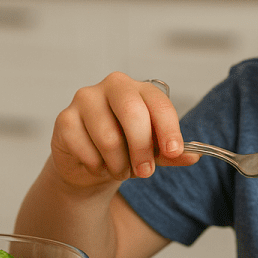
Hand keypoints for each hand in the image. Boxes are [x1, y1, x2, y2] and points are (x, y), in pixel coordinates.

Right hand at [51, 72, 198, 188]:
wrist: (90, 164)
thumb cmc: (126, 150)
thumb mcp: (154, 152)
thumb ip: (172, 153)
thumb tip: (193, 156)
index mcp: (140, 89)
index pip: (158, 103)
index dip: (168, 129)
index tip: (173, 151)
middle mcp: (113, 86)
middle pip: (133, 114)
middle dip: (142, 149)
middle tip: (145, 171)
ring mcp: (86, 99)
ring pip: (109, 138)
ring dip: (118, 164)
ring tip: (121, 169)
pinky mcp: (65, 118)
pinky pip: (86, 149)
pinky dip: (97, 166)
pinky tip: (98, 164)